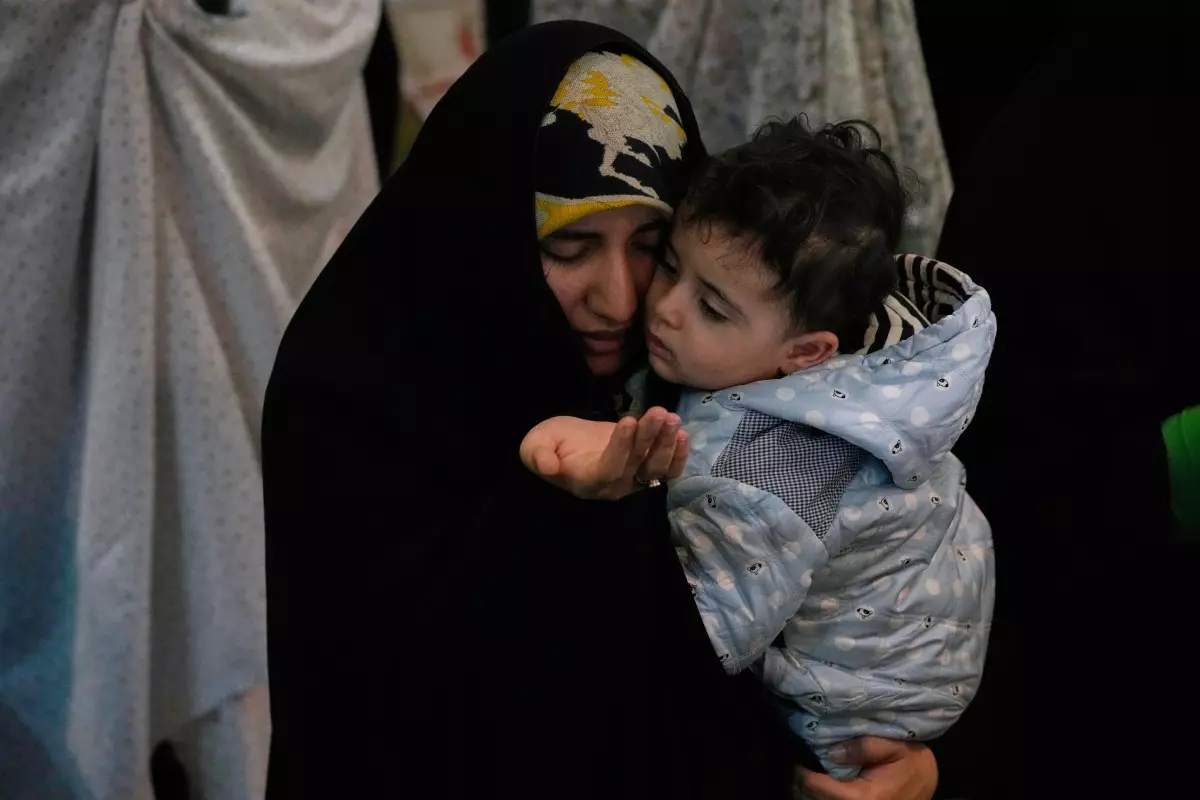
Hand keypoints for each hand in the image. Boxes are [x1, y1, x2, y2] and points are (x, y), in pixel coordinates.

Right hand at [519, 407, 688, 499]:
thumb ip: (538, 457)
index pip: (609, 468)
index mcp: (586, 481)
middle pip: (637, 465)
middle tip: (658, 412)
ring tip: (671, 417)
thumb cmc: (549, 444)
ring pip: (656, 468)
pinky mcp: (645, 470)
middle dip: (650, 438)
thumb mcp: (534, 446)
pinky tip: (682, 432)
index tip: (629, 420)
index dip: (621, 447)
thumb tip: (547, 467)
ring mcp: (632, 480)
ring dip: (667, 443)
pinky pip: (667, 469)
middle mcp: (613, 486)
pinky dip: (678, 454)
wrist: (565, 446)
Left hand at [795, 738, 936, 799]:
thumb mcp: (894, 746)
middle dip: (802, 783)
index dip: (803, 774)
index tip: (798, 758)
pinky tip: (820, 780)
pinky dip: (820, 794)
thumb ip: (864, 747)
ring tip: (807, 771)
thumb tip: (832, 752)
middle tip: (800, 761)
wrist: (928, 782)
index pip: (820, 789)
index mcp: (865, 796)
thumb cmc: (912, 762)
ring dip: (809, 791)